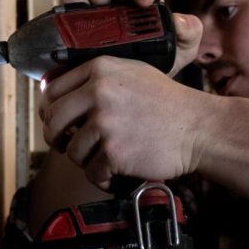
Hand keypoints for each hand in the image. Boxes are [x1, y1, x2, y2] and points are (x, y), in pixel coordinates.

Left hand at [38, 55, 207, 188]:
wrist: (198, 127)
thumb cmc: (169, 103)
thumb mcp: (133, 73)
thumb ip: (98, 78)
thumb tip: (59, 93)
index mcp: (100, 69)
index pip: (51, 90)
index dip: (50, 110)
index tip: (58, 121)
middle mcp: (99, 92)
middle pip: (53, 121)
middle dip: (57, 138)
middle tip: (68, 144)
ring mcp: (105, 123)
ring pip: (72, 151)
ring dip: (85, 160)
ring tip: (105, 158)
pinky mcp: (114, 152)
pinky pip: (91, 172)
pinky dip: (102, 178)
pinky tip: (115, 173)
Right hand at [61, 0, 201, 75]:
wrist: (130, 90)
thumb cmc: (158, 63)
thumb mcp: (181, 49)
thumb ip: (189, 31)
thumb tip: (179, 20)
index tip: (143, 2)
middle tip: (114, 2)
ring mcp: (95, 4)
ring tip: (96, 9)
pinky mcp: (76, 17)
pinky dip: (71, 3)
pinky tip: (78, 20)